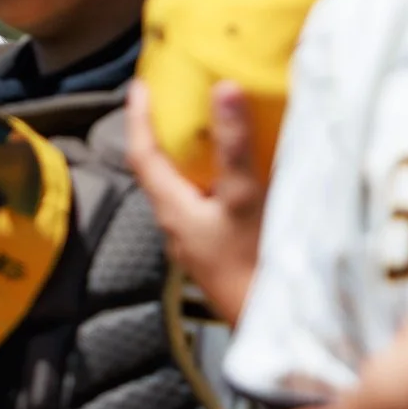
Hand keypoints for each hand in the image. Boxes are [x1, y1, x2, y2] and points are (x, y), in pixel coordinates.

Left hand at [126, 79, 266, 325]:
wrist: (268, 323)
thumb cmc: (251, 263)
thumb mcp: (242, 197)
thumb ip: (233, 146)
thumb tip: (222, 88)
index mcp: (172, 208)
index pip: (142, 154)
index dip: (138, 117)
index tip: (139, 85)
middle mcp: (176, 224)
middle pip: (158, 170)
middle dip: (162, 134)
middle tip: (173, 100)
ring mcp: (194, 241)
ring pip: (183, 189)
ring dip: (188, 158)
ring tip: (204, 130)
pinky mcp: (214, 251)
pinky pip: (205, 204)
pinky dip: (211, 180)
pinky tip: (235, 176)